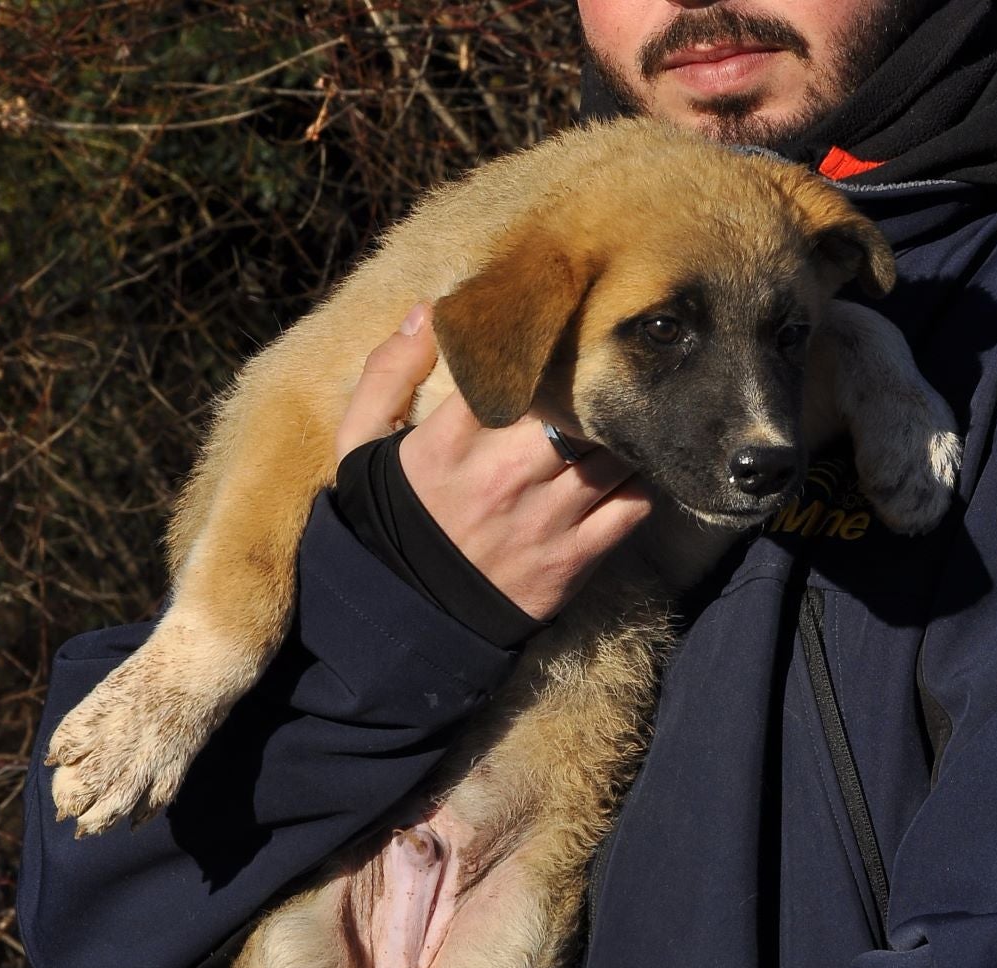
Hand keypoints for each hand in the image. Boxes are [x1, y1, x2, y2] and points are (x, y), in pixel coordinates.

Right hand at [336, 304, 651, 620]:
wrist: (404, 625)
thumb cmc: (385, 525)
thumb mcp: (359, 447)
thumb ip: (386, 376)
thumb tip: (426, 313)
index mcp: (446, 445)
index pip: (504, 368)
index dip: (534, 338)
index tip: (547, 325)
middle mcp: (500, 478)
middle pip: (573, 404)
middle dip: (589, 378)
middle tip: (600, 360)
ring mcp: (544, 521)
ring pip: (612, 450)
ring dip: (620, 428)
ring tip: (618, 413)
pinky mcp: (573, 561)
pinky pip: (632, 506)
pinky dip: (637, 482)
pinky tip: (624, 470)